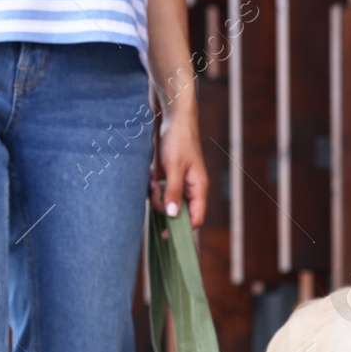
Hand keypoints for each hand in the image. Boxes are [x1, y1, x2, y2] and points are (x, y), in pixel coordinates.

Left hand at [150, 106, 207, 227]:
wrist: (173, 118)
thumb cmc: (179, 140)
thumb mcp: (174, 167)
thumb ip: (173, 192)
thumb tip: (172, 216)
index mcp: (198, 188)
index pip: (196, 218)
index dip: (182, 227)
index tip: (165, 233)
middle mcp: (191, 188)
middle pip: (177, 211)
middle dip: (163, 205)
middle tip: (155, 189)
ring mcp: (180, 183)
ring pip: (167, 202)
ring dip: (156, 194)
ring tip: (152, 179)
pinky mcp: (170, 177)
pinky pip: (161, 190)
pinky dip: (154, 186)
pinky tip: (152, 174)